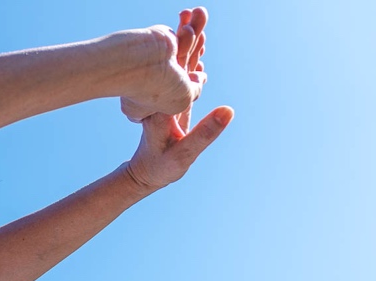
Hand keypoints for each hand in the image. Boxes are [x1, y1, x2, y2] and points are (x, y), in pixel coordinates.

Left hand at [124, 8, 231, 190]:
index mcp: (162, 107)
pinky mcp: (173, 95)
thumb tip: (229, 111)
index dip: (183, 54)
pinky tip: (197, 37)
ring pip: (178, 64)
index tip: (190, 31)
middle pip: (175, 64)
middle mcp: (161, 97)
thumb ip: (205, 134)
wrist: (147, 170)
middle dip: (186, 37)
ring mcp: (166, 94)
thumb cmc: (163, 166)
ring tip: (196, 15)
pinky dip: (190, 54)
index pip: (174, 77)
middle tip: (195, 10)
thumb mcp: (184, 155)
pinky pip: (182, 71)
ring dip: (188, 40)